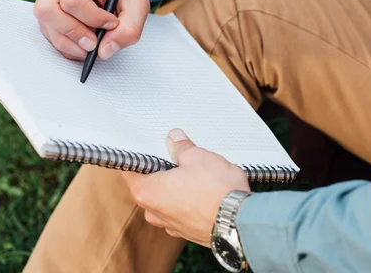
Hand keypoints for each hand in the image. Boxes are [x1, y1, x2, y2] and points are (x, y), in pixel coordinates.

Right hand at [33, 0, 148, 59]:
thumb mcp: (137, 6)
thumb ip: (129, 28)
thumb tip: (104, 50)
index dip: (92, 18)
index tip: (111, 24)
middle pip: (49, 10)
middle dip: (74, 33)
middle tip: (94, 44)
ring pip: (46, 24)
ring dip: (69, 43)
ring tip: (91, 46)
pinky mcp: (46, 14)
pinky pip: (48, 35)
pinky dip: (66, 46)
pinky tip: (83, 45)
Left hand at [121, 129, 249, 246]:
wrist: (240, 223)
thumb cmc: (215, 190)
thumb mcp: (196, 157)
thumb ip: (181, 147)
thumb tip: (174, 138)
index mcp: (146, 191)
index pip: (130, 168)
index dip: (137, 154)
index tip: (146, 144)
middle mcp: (152, 212)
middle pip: (149, 183)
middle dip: (161, 168)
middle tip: (176, 153)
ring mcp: (170, 224)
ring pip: (166, 197)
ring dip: (176, 185)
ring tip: (194, 171)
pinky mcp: (187, 231)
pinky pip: (181, 209)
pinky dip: (188, 199)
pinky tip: (202, 189)